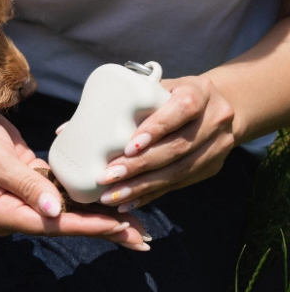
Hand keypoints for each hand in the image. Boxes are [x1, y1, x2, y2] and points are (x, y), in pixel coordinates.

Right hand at [0, 104, 149, 248]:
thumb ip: (28, 185)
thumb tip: (56, 211)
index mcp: (1, 213)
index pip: (53, 224)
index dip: (89, 225)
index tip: (120, 227)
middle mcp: (12, 212)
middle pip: (66, 225)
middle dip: (105, 230)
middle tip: (142, 239)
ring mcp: (19, 199)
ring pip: (67, 212)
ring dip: (99, 215)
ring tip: (135, 224)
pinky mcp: (27, 182)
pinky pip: (60, 194)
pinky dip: (84, 198)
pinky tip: (109, 200)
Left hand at [96, 74, 235, 210]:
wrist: (216, 108)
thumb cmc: (171, 96)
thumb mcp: (157, 89)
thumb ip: (129, 103)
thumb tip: (74, 129)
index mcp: (200, 91)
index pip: (182, 109)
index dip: (156, 129)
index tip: (128, 147)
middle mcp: (215, 118)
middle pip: (178, 147)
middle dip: (140, 165)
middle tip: (108, 176)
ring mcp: (217, 145)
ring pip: (178, 171)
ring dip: (142, 186)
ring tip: (112, 195)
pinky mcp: (212, 167)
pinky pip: (179, 184)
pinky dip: (150, 194)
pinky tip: (127, 202)